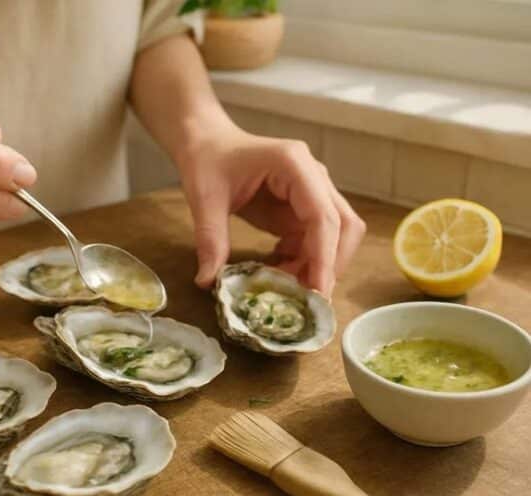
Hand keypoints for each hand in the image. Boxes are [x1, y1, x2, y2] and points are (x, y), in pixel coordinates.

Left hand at [180, 127, 365, 295]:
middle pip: (344, 226)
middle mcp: (313, 176)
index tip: (317, 290)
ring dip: (318, 266)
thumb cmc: (208, 161)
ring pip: (336, 236)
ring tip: (286, 287)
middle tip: (307, 298)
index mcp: (293, 165)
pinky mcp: (303, 209)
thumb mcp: (204, 199)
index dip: (324, 256)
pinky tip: (279, 271)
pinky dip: (305, 262)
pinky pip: (316, 242)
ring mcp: (312, 193)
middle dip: (331, 265)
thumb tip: (208, 281)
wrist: (208, 143)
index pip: (323, 215)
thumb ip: (210, 239)